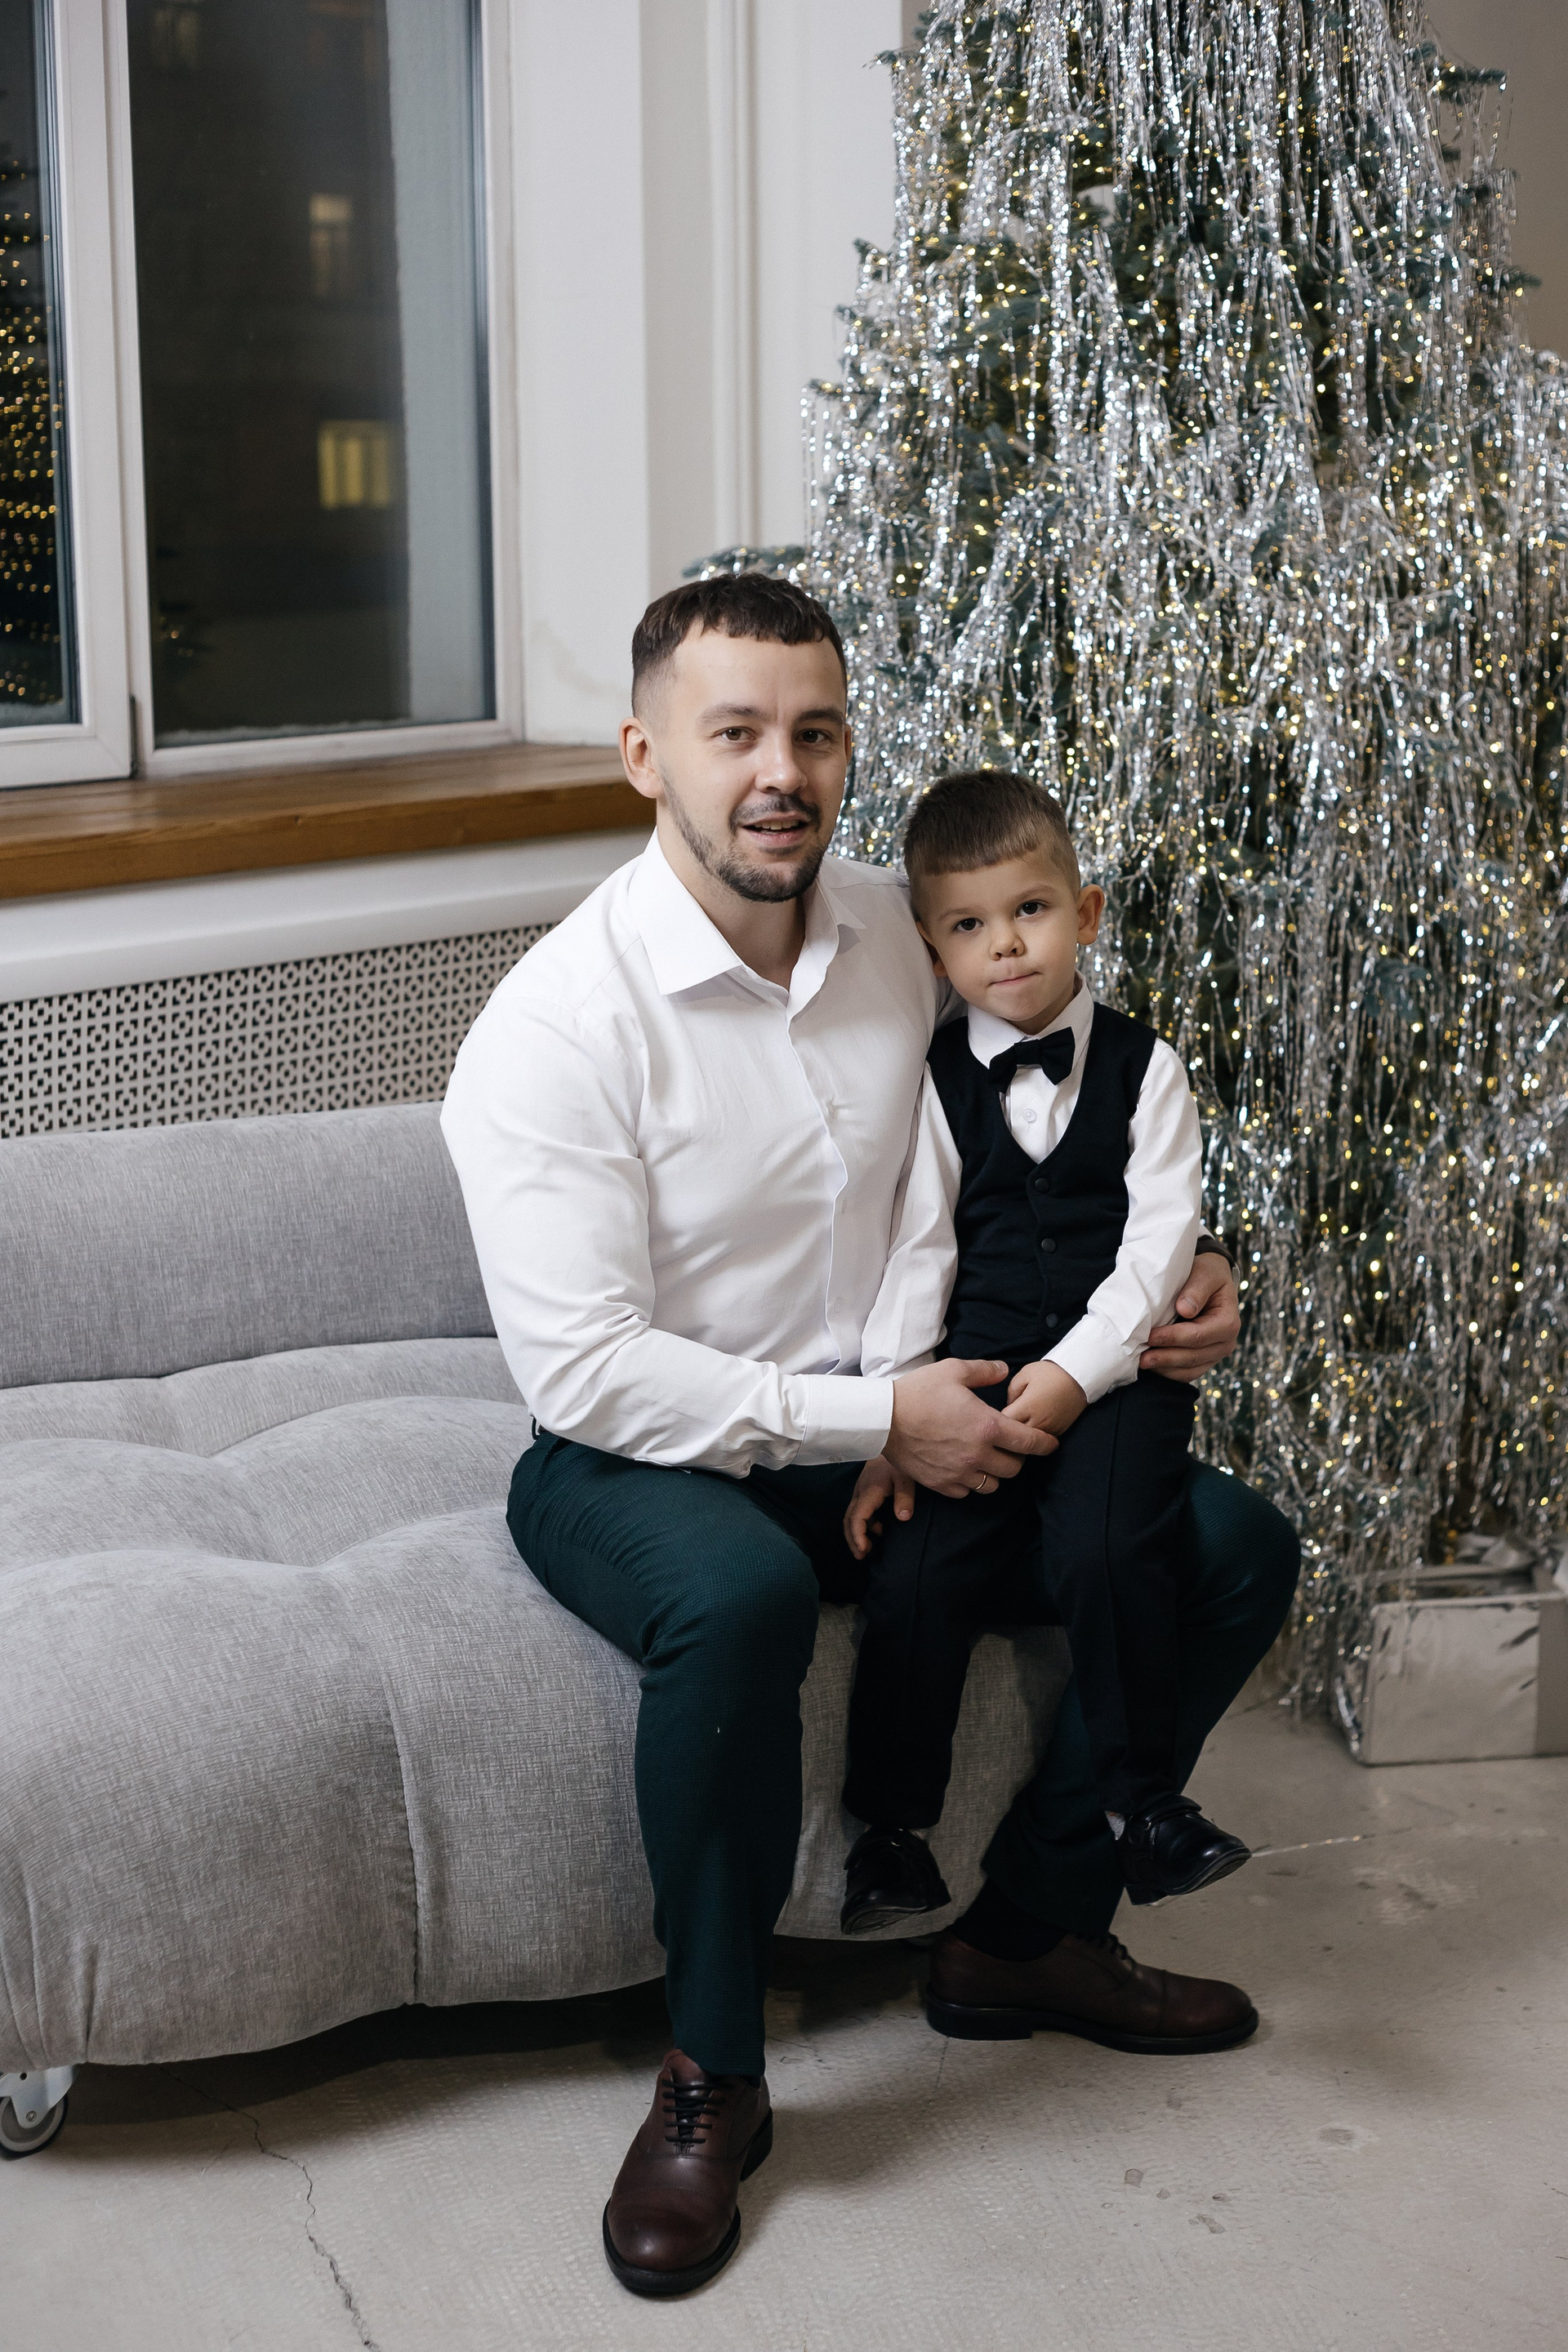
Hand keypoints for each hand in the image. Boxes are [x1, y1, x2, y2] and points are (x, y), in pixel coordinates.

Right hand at [843, 1454, 916, 1559]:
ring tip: (868, 1548)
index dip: (857, 1536)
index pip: (857, 1517)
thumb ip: (905, 1497)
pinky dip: (864, 1524)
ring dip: (858, 1533)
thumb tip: (903, 1518)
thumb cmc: (898, 1459)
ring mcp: (861, 1491)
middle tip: (861, 1556)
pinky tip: (879, 1530)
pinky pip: (859, 1511)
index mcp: (869, 1491)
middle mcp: (860, 1492)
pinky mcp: (865, 1490)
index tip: (863, 1550)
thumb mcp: (905, 1476)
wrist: (890, 1439)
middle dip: (853, 1539)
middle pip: (849, 1520)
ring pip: (852, 1516)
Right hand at [885, 1358, 1057, 1500]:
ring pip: (993, 1484)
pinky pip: (967, 1492)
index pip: (1030, 1442)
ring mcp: (960, 1472)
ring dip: (995, 1473)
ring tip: (988, 1459)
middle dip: (1018, 1457)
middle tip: (1010, 1446)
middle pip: (1014, 1468)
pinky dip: (971, 1482)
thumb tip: (1005, 1371)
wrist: (883, 1419)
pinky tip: (964, 1467)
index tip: (1051, 1444)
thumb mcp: (954, 1370)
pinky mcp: (942, 1484)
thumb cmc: (918, 1392)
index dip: (1046, 1444)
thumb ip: (985, 1371)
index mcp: (987, 1426)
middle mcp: (978, 1454)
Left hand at [1003, 1359, 1086, 1436]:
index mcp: (1028, 1406)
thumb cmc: (1050, 1373)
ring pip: (1027, 1444)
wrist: (1079, 1377)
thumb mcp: (1025, 1374)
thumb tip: (1008, 1407)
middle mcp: (1039, 1422)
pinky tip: (1029, 1427)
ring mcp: (1050, 1430)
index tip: (993, 1413)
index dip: (995, 1418)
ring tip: (1016, 1424)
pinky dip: (1032, 1437)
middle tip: (1002, 1422)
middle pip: (1014, 1436)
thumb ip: (1011, 1392)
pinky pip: (1040, 1443)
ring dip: (1019, 1436)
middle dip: (1006, 1430)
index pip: (1003, 1422)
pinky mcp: (1058, 1433)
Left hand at [1140, 1251, 1239, 1379]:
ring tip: (1141, 1362)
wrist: (1211, 1282)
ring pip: (1188, 1370)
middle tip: (1140, 1357)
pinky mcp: (1204, 1360)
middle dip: (1164, 1358)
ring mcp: (1215, 1355)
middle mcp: (1226, 1343)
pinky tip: (1151, 1365)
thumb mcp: (1205, 1274)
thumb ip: (1197, 1289)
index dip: (1172, 1338)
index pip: (1197, 1336)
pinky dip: (1168, 1371)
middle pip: (1192, 1356)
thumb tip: (1185, 1310)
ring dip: (1164, 1368)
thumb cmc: (1207, 1275)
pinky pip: (1187, 1373)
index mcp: (1228, 1323)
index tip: (1150, 1335)